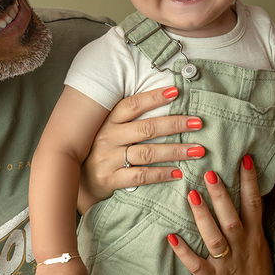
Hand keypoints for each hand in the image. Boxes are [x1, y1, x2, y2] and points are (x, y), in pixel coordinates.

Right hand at [78, 85, 203, 211]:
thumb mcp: (108, 131)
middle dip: (175, 124)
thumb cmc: (99, 152)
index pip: (132, 105)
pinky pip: (141, 175)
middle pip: (146, 128)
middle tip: (198, 122)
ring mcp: (108, 159)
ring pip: (148, 152)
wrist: (77, 182)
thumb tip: (163, 103)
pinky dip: (161, 174)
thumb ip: (128, 120)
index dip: (153, 97)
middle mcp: (107, 137)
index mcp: (108, 121)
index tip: (176, 91)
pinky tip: (179, 172)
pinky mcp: (111, 179)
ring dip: (175, 150)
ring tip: (197, 150)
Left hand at [167, 157, 274, 274]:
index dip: (249, 181)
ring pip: (215, 238)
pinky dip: (184, 252)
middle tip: (210, 173)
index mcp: (254, 236)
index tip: (244, 158)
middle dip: (221, 196)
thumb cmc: (254, 273)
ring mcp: (228, 264)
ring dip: (203, 217)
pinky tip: (171, 238)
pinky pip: (197, 265)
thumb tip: (243, 190)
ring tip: (191, 195)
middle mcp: (242, 247)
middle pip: (232, 218)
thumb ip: (249, 220)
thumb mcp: (259, 243)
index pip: (253, 204)